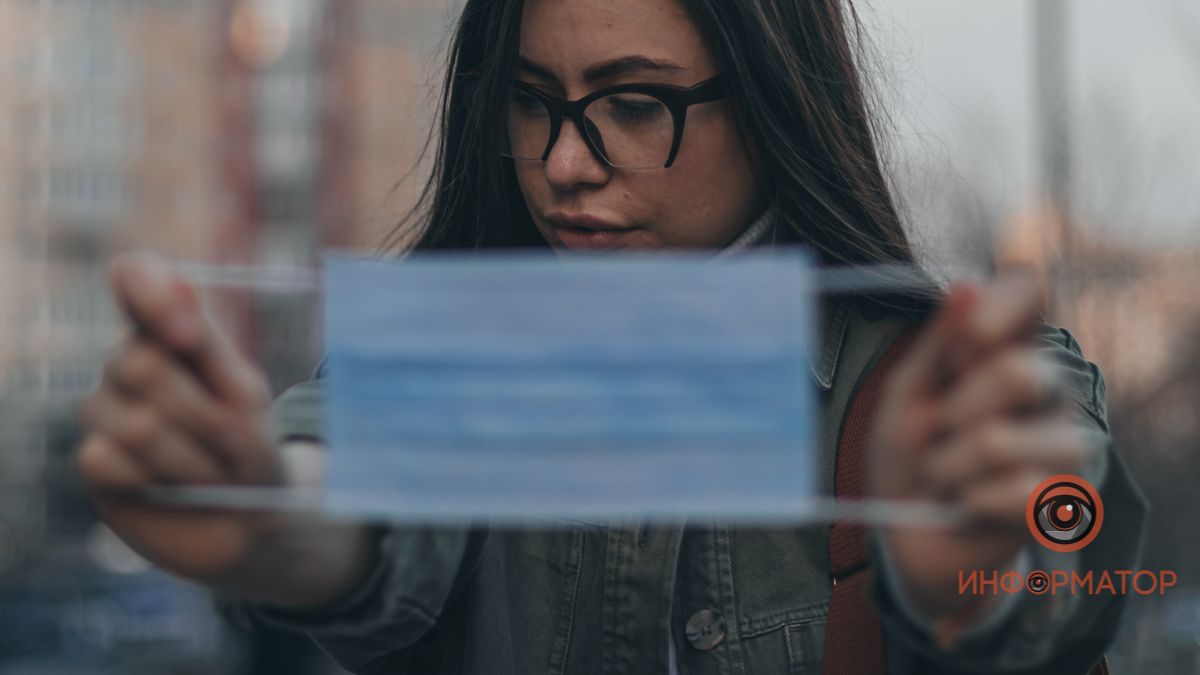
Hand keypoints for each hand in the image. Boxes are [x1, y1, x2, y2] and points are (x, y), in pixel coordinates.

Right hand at [76, 252, 283, 582]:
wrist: (251, 524)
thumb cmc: (252, 449)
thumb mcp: (245, 395)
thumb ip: (209, 342)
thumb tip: (180, 286)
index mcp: (169, 333)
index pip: (135, 276)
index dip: (149, 292)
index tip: (186, 332)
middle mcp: (127, 364)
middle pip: (142, 365)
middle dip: (204, 416)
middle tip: (234, 443)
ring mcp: (105, 412)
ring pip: (136, 424)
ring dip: (193, 459)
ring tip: (211, 474)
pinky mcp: (94, 463)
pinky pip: (109, 460)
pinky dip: (157, 481)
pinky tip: (170, 489)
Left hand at [868, 274, 1102, 626]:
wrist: (908, 533)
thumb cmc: (907, 451)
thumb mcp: (907, 392)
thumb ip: (937, 343)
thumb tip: (967, 285)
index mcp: (1005, 344)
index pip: (1031, 292)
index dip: (1003, 308)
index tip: (967, 341)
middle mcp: (1046, 384)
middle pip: (1021, 373)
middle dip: (953, 412)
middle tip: (934, 431)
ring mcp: (1062, 439)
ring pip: (1001, 441)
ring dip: (948, 466)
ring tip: (943, 474)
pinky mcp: (1062, 495)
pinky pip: (1015, 491)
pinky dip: (971, 501)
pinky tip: (969, 503)